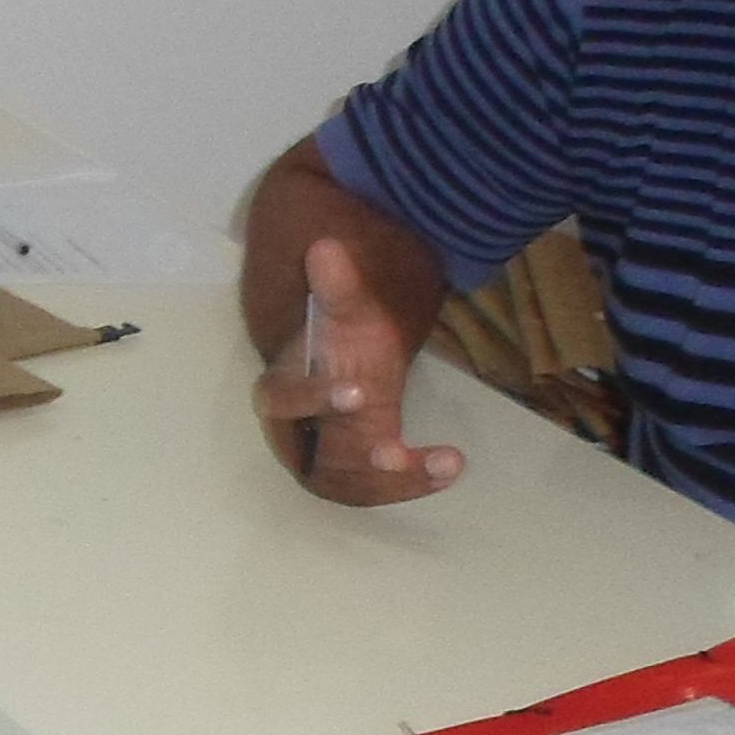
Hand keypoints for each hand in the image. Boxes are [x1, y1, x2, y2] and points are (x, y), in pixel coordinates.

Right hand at [255, 235, 463, 502]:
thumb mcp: (347, 307)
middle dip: (357, 463)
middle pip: (315, 460)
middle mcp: (301, 432)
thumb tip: (325, 248)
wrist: (360, 352)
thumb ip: (337, 286)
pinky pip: (378, 486)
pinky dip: (413, 480)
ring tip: (444, 463)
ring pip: (351, 483)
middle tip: (396, 454)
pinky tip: (451, 464)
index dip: (313, 400)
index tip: (357, 392)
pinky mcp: (359, 469)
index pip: (283, 401)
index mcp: (284, 389)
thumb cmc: (345, 330)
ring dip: (393, 482)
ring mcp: (330, 455)